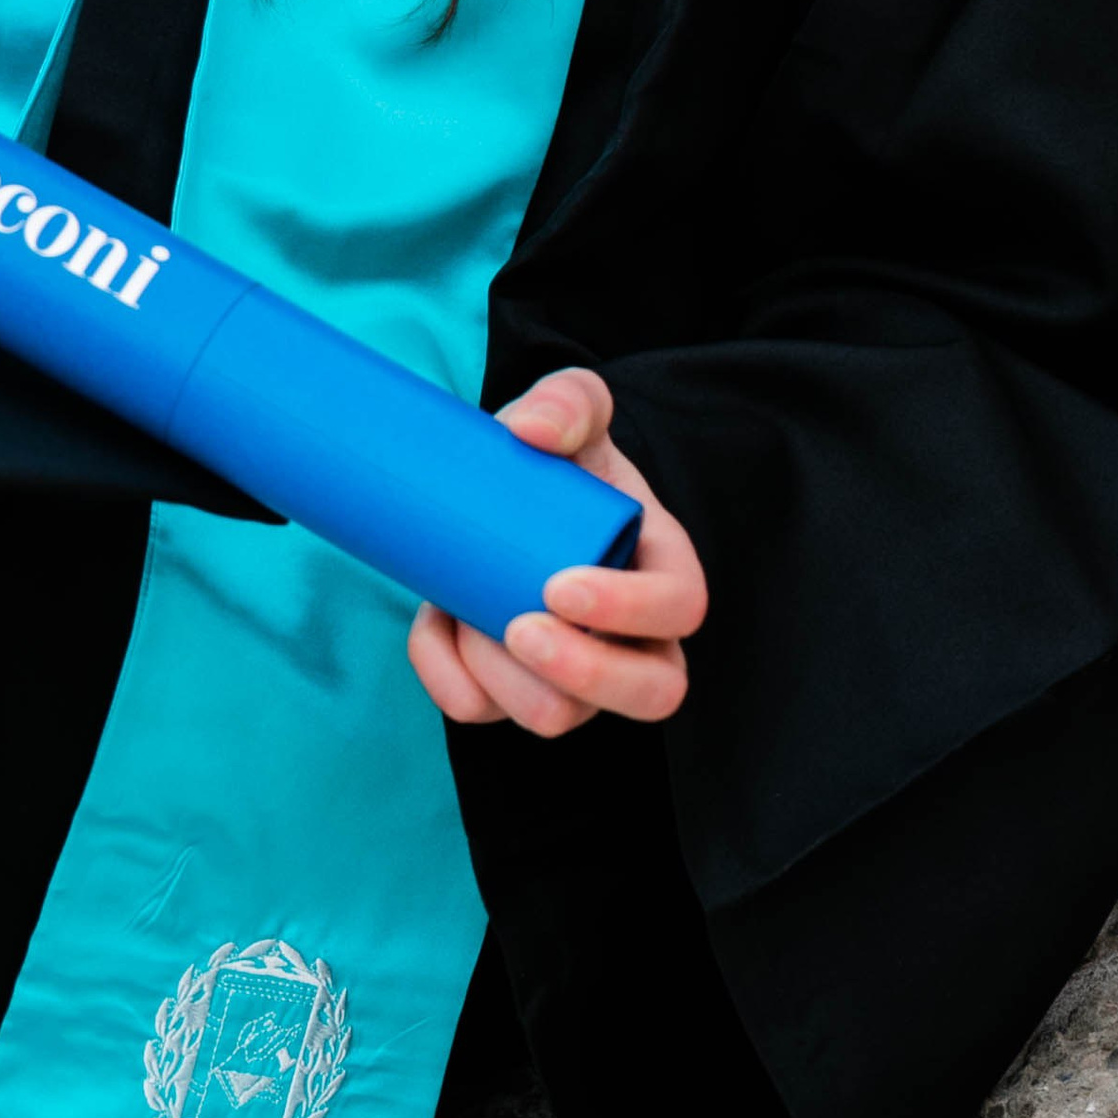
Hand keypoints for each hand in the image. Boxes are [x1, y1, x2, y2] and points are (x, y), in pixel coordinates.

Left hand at [407, 366, 705, 738]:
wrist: (501, 483)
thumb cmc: (558, 454)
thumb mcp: (574, 408)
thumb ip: (566, 401)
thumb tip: (528, 430)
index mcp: (665, 566)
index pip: (682, 608)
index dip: (630, 610)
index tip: (558, 584)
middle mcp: (638, 638)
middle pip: (653, 694)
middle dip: (584, 673)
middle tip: (517, 627)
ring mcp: (582, 676)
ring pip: (562, 717)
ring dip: (503, 679)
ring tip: (464, 613)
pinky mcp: (520, 689)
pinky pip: (485, 713)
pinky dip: (448, 677)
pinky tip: (436, 623)